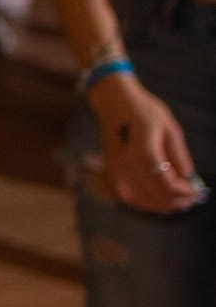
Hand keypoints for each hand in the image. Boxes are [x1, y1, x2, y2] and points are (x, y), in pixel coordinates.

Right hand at [89, 71, 204, 215]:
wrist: (112, 101)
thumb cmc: (143, 110)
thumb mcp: (169, 127)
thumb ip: (179, 155)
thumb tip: (189, 179)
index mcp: (142, 147)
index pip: (164, 181)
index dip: (182, 191)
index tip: (197, 190)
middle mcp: (125, 161)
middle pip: (152, 192)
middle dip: (175, 200)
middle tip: (192, 200)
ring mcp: (114, 167)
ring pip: (138, 199)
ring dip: (160, 205)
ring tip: (178, 204)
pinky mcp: (109, 169)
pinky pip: (127, 195)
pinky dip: (144, 203)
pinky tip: (158, 202)